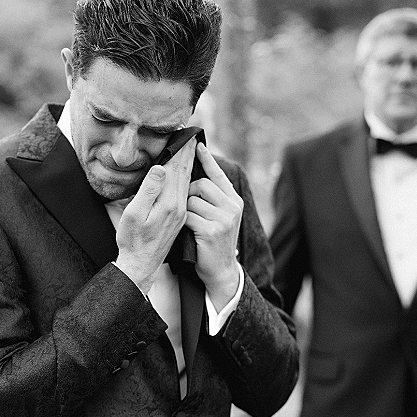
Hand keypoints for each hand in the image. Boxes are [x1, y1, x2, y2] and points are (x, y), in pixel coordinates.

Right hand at [115, 137, 196, 294]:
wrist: (140, 265)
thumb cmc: (132, 240)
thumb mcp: (134, 214)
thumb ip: (149, 190)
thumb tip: (161, 168)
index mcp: (169, 203)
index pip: (176, 169)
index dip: (179, 151)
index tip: (184, 134)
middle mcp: (178, 207)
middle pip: (184, 173)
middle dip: (188, 154)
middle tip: (192, 135)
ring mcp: (179, 213)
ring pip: (186, 182)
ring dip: (188, 164)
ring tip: (192, 148)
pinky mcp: (178, 218)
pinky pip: (184, 192)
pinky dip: (185, 178)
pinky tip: (186, 174)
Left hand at [185, 143, 242, 310]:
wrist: (220, 271)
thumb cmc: (212, 241)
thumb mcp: (219, 217)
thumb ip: (212, 198)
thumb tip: (194, 175)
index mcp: (233, 200)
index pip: (217, 175)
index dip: (207, 160)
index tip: (197, 145)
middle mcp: (232, 206)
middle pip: (200, 185)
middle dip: (188, 194)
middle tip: (187, 208)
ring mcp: (224, 218)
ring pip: (192, 200)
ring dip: (185, 211)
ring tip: (191, 225)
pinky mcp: (213, 230)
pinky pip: (188, 216)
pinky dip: (183, 223)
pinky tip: (188, 232)